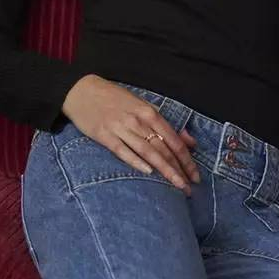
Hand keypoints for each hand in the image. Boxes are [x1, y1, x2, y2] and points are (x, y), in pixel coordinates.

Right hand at [62, 75, 199, 194]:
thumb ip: (164, 125)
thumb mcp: (143, 106)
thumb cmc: (115, 99)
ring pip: (148, 153)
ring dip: (165, 171)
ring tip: (177, 186)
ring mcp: (121, 129)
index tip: (196, 175)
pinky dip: (136, 162)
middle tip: (190, 188)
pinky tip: (148, 173)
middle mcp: (138, 121)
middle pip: (163, 150)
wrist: (82, 90)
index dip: (186, 159)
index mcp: (150, 113)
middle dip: (179, 170)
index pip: (174, 141)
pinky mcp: (104, 136)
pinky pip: (123, 151)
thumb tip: (189, 141)